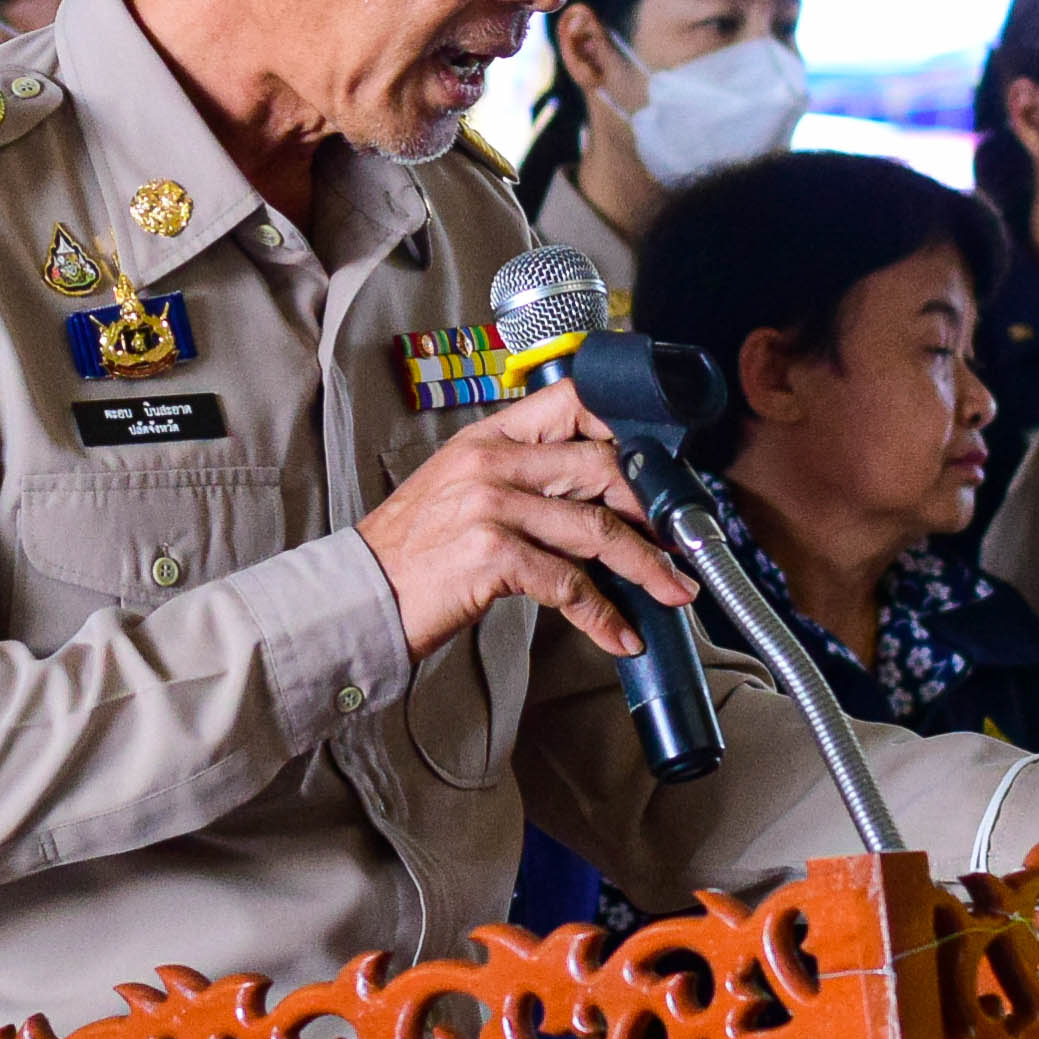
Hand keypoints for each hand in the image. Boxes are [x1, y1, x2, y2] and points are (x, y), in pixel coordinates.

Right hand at [353, 385, 691, 663]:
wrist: (358, 596)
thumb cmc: (412, 552)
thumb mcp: (460, 491)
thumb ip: (520, 480)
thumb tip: (594, 501)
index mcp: (488, 437)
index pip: (573, 402)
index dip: (626, 427)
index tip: (659, 467)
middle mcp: (492, 462)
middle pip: (602, 468)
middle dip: (652, 510)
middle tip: (680, 542)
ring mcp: (491, 506)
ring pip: (597, 529)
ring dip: (647, 567)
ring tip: (674, 592)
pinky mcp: (491, 555)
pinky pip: (569, 584)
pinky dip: (603, 616)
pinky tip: (620, 636)